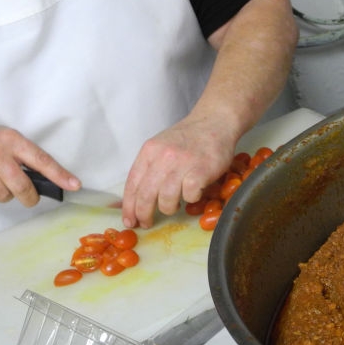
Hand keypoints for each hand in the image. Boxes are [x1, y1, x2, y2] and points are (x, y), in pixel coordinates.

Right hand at [0, 123, 79, 206]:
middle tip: (28, 197)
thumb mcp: (7, 139)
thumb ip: (25, 156)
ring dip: (3, 195)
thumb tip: (48, 181)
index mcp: (11, 140)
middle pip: (22, 187)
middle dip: (29, 197)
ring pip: (3, 197)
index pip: (41, 159)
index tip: (74, 185)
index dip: (59, 175)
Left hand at [121, 115, 235, 228]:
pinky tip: (192, 193)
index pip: (132, 184)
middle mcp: (163, 156)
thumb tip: (137, 197)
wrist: (215, 121)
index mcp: (149, 151)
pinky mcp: (201, 170)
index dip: (129, 206)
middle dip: (144, 214)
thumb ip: (150, 167)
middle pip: (146, 195)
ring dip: (168, 208)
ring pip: (166, 199)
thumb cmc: (188, 138)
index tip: (130, 220)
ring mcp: (183, 163)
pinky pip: (190, 196)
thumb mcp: (162, 146)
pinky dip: (190, 199)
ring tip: (174, 206)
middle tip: (147, 223)